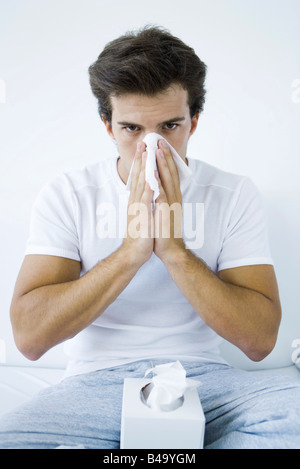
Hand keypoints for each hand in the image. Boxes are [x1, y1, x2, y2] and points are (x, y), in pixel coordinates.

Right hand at [122, 142, 153, 266]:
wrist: (134, 253)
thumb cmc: (140, 235)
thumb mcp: (142, 214)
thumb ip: (142, 202)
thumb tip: (146, 191)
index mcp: (136, 200)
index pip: (138, 178)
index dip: (141, 163)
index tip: (144, 148)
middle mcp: (135, 202)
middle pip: (137, 177)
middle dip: (140, 159)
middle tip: (143, 143)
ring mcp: (137, 208)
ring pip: (140, 184)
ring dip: (143, 169)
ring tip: (146, 154)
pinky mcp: (141, 217)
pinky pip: (145, 200)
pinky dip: (148, 188)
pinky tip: (150, 178)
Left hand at [153, 140, 185, 261]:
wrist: (169, 249)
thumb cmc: (164, 231)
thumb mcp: (163, 210)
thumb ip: (161, 197)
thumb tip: (157, 186)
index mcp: (171, 197)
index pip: (168, 174)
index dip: (164, 159)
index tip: (159, 145)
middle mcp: (172, 198)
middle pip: (169, 173)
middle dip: (164, 156)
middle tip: (159, 141)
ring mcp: (170, 205)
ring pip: (167, 181)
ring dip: (163, 165)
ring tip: (158, 151)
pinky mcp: (165, 214)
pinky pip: (161, 197)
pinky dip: (158, 185)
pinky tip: (155, 175)